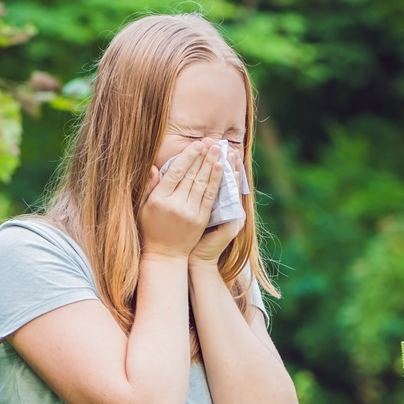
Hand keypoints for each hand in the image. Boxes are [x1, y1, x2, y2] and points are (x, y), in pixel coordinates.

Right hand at [139, 139, 223, 259]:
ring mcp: (189, 212)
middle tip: (211, 141)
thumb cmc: (151, 228)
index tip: (196, 144)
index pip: (176, 172)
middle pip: (191, 175)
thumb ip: (149, 187)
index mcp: (159, 199)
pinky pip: (210, 196)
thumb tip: (153, 167)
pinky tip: (221, 169)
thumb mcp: (143, 207)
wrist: (165, 254)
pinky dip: (216, 181)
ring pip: (202, 183)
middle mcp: (175, 204)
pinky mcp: (201, 219)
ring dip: (212, 164)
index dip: (188, 156)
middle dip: (202, 156)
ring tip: (219, 150)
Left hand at [189, 146, 245, 267]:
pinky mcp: (232, 224)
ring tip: (230, 153)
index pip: (216, 179)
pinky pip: (233, 202)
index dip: (215, 163)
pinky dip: (233, 187)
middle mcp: (226, 208)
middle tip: (222, 143)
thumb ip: (182, 192)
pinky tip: (232, 174)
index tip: (212, 145)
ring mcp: (231, 216)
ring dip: (231, 170)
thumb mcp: (184, 210)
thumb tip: (170, 170)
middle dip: (223, 161)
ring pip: (232, 189)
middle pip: (225, 181)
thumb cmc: (184, 235)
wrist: (193, 259)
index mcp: (214, 204)